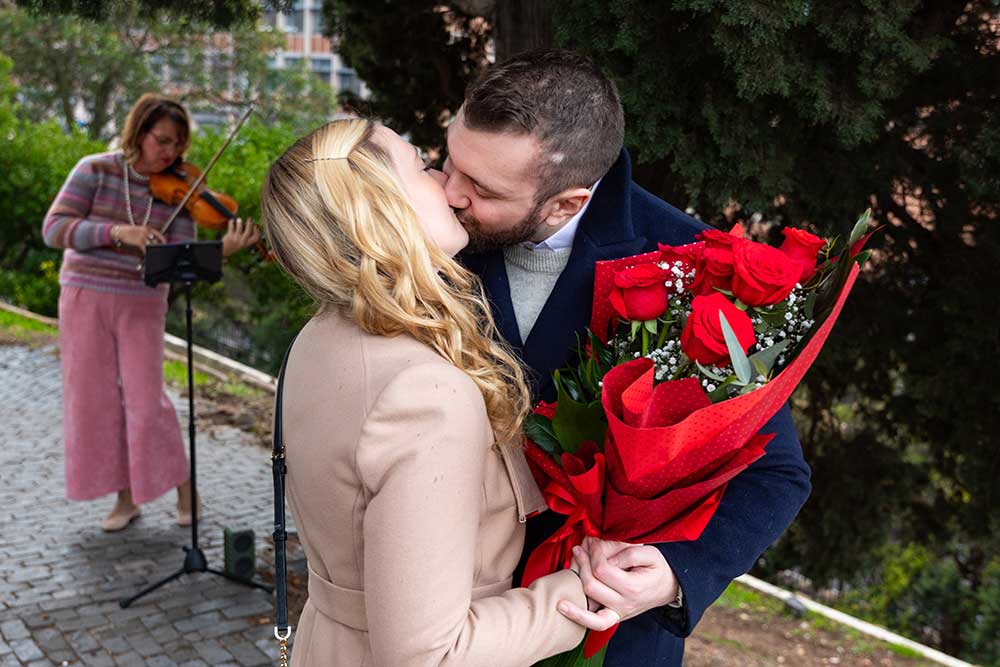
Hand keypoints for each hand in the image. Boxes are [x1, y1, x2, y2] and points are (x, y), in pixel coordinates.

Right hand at [115, 225, 164, 254]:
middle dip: (158, 247)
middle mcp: (146, 231)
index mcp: (147, 228)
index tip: (165, 245)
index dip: (163, 240)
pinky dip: (146, 253)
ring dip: (152, 251)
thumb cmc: (129, 232)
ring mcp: (143, 236)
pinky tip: (147, 256)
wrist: (118, 232)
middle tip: (159, 252)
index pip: (158, 234)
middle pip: (156, 241)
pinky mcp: (139, 241)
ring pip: (151, 246)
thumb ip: (146, 235)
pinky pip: (145, 249)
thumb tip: (151, 242)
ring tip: (153, 255)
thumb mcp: (138, 230)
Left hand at [221, 216, 260, 257]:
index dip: (257, 231)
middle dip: (250, 224)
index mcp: (246, 244)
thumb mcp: (241, 244)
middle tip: (249, 219)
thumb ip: (245, 238)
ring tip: (239, 219)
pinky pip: (231, 227)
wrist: (223, 251)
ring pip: (239, 228)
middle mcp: (242, 242)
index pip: (255, 238)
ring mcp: (236, 239)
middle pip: (248, 231)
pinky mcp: (230, 236)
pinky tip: (231, 220)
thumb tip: (248, 225)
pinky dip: (231, 222)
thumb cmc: (233, 246)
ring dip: (239, 222)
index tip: (255, 226)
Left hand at [558, 537, 678, 630]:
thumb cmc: (658, 569)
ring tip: (569, 566)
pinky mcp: (613, 618)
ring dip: (574, 585)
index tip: (593, 541)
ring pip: (588, 606)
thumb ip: (629, 554)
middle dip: (582, 563)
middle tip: (580, 547)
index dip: (594, 553)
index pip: (603, 570)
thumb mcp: (651, 554)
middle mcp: (624, 604)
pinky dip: (577, 616)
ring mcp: (617, 614)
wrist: (668, 589)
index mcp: (633, 587)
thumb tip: (607, 558)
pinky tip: (562, 607)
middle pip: (592, 585)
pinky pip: (593, 623)